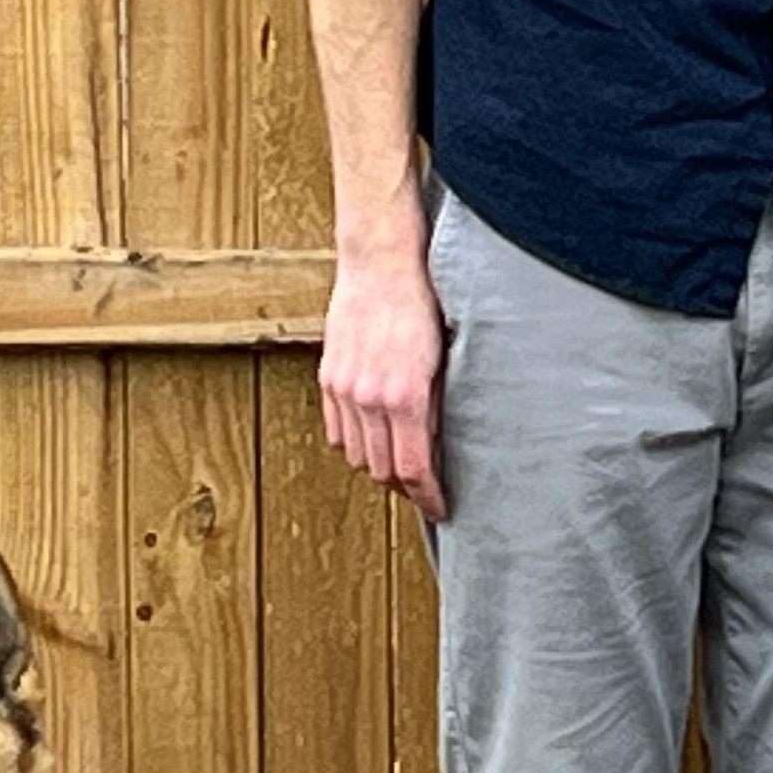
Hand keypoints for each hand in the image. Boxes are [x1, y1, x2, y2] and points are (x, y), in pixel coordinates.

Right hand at [320, 239, 448, 513]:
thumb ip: (437, 408)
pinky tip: (373, 437)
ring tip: (400, 464)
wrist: (380, 264)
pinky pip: (337, 431)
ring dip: (378, 466)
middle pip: (381, 470)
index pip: (412, 469)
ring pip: (356, 455)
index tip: (440, 507)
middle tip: (425, 487)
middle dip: (405, 486)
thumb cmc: (422, 305)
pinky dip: (354, 443)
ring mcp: (343, 388)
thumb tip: (438, 449)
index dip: (427, 496)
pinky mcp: (329, 378)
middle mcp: (368, 398)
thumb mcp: (444, 359)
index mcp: (404, 396)